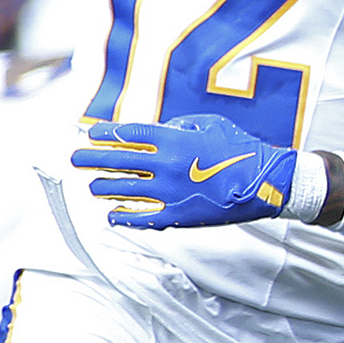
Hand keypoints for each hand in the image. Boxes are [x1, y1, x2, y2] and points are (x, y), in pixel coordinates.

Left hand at [76, 114, 298, 228]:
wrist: (267, 181)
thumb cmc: (241, 149)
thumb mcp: (210, 124)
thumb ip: (179, 125)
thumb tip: (157, 130)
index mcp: (173, 139)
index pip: (126, 134)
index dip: (104, 134)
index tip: (91, 135)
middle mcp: (165, 164)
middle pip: (115, 160)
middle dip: (90, 159)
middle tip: (76, 159)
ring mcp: (170, 191)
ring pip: (122, 189)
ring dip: (103, 187)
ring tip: (94, 187)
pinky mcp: (178, 215)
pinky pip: (142, 218)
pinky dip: (123, 217)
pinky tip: (112, 215)